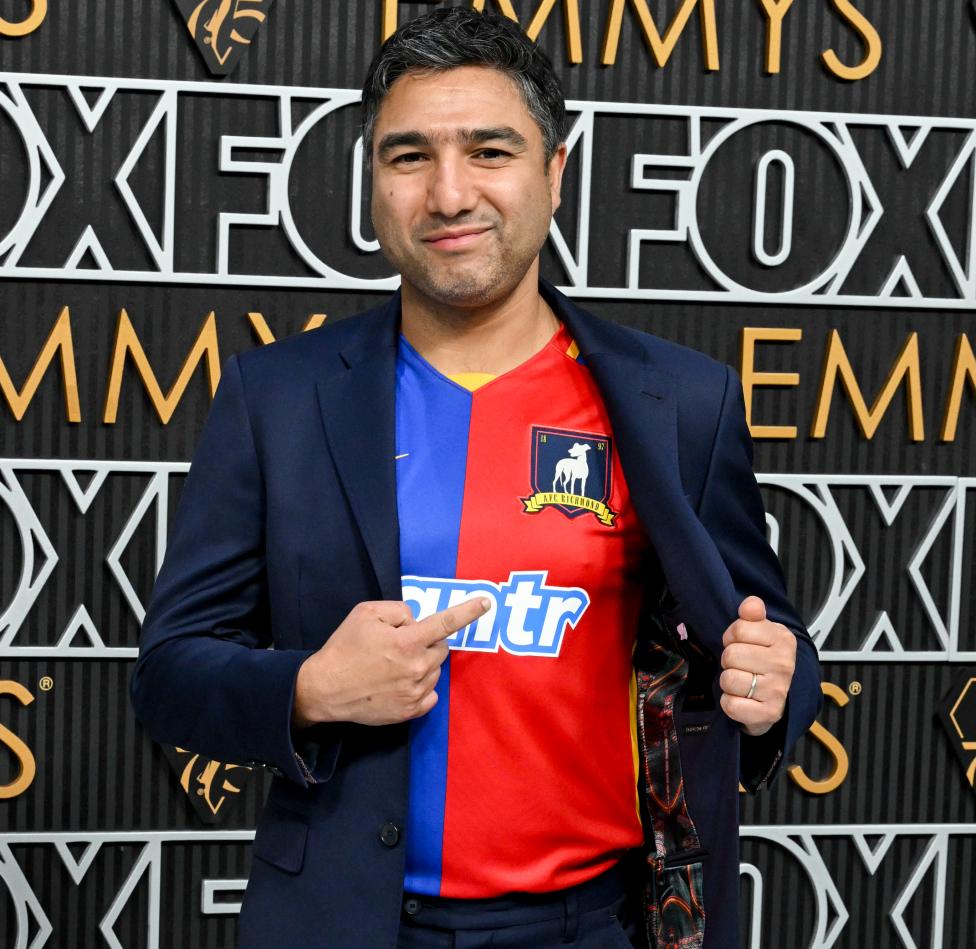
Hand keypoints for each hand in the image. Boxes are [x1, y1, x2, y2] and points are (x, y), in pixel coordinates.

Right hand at [292, 596, 489, 726]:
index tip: (487, 602)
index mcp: (407, 642)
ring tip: (393, 666)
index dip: (468, 611)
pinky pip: (430, 693)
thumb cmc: (344, 647)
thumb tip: (417, 620)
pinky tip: (399, 683)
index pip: (445, 623)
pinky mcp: (411, 711)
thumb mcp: (366, 613)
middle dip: (427, 642)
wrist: (324, 688)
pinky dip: (421, 685)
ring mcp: (415, 692)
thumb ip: (399, 610)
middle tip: (399, 644)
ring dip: (423, 663)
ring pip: (436, 669)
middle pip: (441, 648)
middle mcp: (416, 667)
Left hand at [719, 596, 796, 736]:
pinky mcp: (768, 714)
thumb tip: (750, 604)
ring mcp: (777, 690)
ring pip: (728, 679)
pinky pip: (731, 704)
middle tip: (739, 665)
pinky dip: (729, 702)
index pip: (739, 629)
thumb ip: (753, 613)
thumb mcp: (761, 631)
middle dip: (728, 660)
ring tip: (741, 682)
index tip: (739, 643)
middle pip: (731, 655)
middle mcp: (784, 665)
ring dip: (728, 681)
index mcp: (783, 639)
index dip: (731, 637)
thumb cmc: (763, 660)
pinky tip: (741, 699)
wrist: (775, 699)